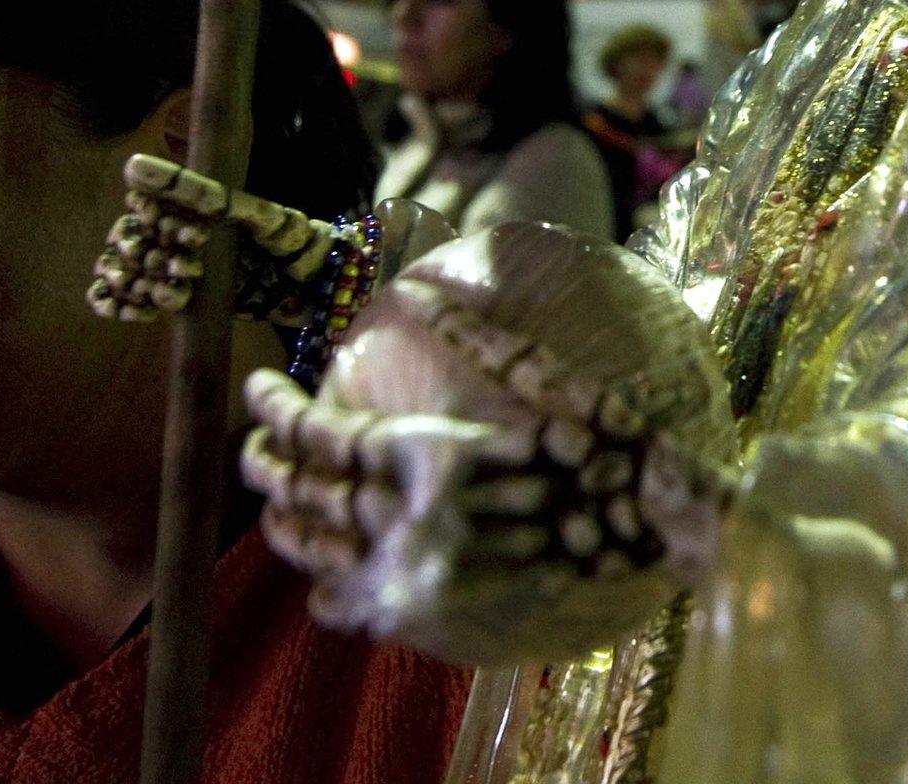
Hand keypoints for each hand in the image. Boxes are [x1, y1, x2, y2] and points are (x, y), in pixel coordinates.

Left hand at [240, 223, 733, 665]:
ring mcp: (422, 574)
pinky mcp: (444, 616)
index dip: (276, 410)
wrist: (658, 526)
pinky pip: (365, 612)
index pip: (319, 433)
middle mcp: (411, 520)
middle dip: (265, 467)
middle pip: (306, 495)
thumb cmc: (608, 442)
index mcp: (426, 456)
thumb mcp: (542, 374)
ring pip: (322, 553)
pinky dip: (333, 599)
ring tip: (270, 505)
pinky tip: (322, 590)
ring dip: (285, 527)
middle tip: (249, 446)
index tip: (258, 387)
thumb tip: (423, 290)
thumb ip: (475, 336)